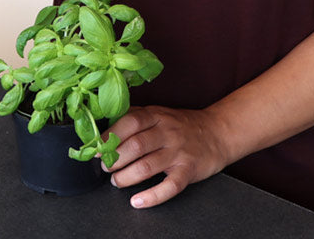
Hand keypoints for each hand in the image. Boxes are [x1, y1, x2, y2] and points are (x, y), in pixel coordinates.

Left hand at [103, 106, 229, 208]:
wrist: (217, 132)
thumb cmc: (181, 124)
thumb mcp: (159, 113)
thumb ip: (135, 116)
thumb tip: (105, 126)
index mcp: (156, 115)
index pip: (130, 122)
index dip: (110, 136)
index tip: (96, 147)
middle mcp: (167, 132)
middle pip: (135, 145)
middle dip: (115, 159)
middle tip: (105, 167)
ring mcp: (178, 152)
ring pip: (147, 166)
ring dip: (126, 177)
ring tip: (116, 181)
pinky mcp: (188, 170)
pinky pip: (169, 186)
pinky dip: (152, 196)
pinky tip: (137, 200)